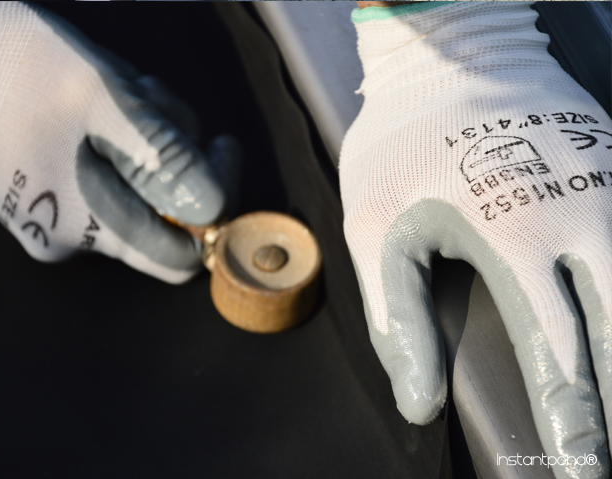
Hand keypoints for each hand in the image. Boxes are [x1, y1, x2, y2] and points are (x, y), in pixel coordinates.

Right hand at [0, 2, 232, 282]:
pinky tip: (94, 103)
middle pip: (162, 215)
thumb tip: (215, 205)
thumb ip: (163, 159)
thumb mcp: (104, 99)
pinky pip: (101, 179)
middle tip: (154, 102)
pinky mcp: (36, 196)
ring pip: (134, 190)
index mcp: (91, 226)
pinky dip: (116, 142)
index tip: (221, 147)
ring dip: (146, 140)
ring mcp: (49, 219)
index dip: (215, 202)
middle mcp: (71, 239)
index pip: (185, 252)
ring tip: (114, 92)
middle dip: (176, 157)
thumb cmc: (7, 65)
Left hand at [342, 2, 611, 476]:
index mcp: (515, 237)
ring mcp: (611, 186)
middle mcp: (581, 216)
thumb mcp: (378, 227)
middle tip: (611, 453)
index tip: (578, 463)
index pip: (557, 351)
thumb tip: (418, 400)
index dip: (571, 419)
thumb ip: (399, 316)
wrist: (446, 54)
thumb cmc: (404, 143)